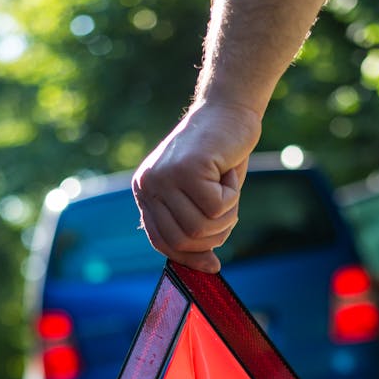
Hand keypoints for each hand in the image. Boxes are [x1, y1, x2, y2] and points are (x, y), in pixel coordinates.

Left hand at [132, 101, 260, 271]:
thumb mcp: (201, 197)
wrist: (228, 111)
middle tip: (228, 211)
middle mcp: (148, 185)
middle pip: (181, 240)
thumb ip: (196, 228)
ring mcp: (164, 176)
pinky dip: (232, 196)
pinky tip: (228, 172)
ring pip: (199, 228)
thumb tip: (207, 268)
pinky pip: (216, 207)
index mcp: (146, 193)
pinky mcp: (186, 169)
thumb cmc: (219, 158)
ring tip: (229, 190)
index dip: (188, 257)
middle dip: (213, 237)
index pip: (161, 242)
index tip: (212, 265)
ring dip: (226, 216)